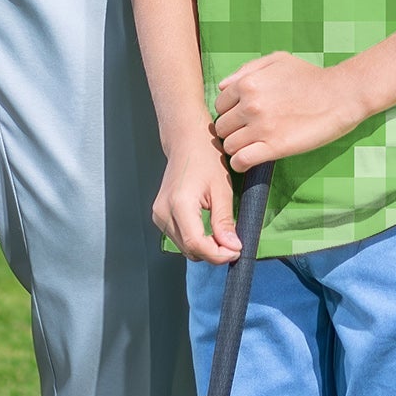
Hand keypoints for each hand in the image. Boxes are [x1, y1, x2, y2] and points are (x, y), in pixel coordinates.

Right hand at [153, 131, 243, 263]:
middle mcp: (163, 211)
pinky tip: (208, 230)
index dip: (219, 255)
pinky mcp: (159, 215)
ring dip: (206, 248)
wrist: (185, 140)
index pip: (197, 245)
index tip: (237, 250)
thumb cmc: (205, 157)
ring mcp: (159, 214)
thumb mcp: (222, 189)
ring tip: (222, 234)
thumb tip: (232, 248)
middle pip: (190, 250)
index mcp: (179, 204)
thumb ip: (225, 221)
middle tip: (233, 243)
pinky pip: (180, 239)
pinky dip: (196, 241)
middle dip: (214, 252)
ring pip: (185, 248)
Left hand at [213, 52, 365, 169]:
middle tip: (246, 134)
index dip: (229, 113)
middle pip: (222, 127)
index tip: (240, 119)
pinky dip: (240, 164)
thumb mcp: (276, 60)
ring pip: (229, 146)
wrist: (340, 95)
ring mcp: (261, 127)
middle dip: (231, 131)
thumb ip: (246, 69)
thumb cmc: (309, 76)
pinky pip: (242, 161)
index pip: (219, 105)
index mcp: (247, 83)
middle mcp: (249, 105)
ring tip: (249, 147)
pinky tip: (248, 161)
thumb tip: (222, 86)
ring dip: (236, 148)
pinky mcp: (275, 147)